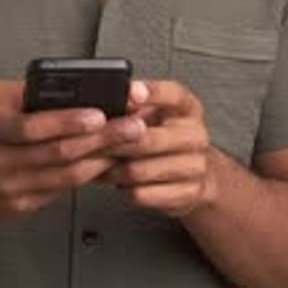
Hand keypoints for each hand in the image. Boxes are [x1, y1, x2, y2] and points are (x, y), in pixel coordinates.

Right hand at [0, 80, 145, 221]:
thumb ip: (22, 93)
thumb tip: (67, 86)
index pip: (30, 128)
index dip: (66, 122)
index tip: (98, 113)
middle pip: (58, 154)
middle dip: (102, 139)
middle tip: (135, 126)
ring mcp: (11, 190)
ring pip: (67, 176)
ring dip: (104, 158)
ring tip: (131, 142)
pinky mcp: (23, 207)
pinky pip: (62, 189)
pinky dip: (89, 174)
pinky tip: (110, 160)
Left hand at [101, 80, 213, 217]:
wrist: (196, 171)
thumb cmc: (166, 134)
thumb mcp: (156, 111)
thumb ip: (135, 104)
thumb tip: (104, 101)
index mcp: (188, 107)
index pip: (172, 94)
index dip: (150, 93)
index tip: (129, 93)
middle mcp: (196, 135)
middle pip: (147, 139)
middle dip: (113, 142)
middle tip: (90, 142)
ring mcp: (196, 166)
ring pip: (139, 170)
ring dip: (112, 169)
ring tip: (97, 163)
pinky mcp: (187, 194)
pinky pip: (142, 193)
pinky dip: (122, 188)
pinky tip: (115, 180)